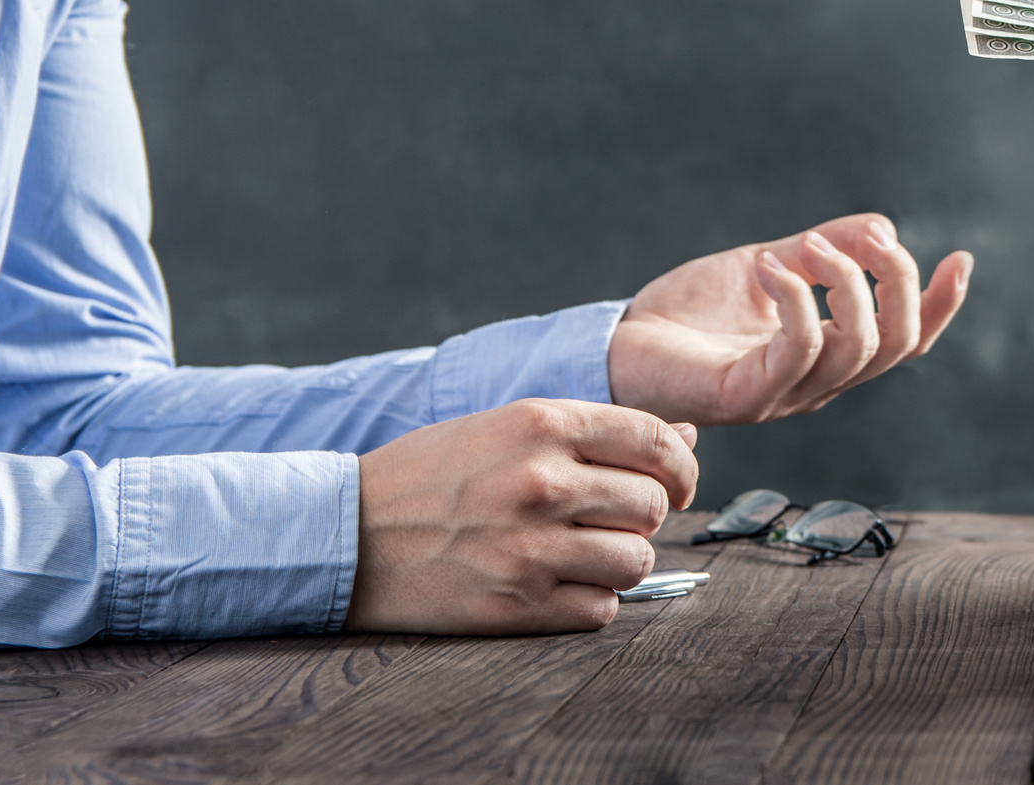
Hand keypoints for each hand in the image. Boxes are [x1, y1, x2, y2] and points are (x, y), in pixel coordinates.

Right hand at [346, 399, 698, 634]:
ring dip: (621, 559)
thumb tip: (686, 437)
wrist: (348, 534)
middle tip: (611, 517)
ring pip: (637, 559)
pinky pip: (601, 609)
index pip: (656, 441)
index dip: (681, 465)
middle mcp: (542, 482)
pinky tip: (559, 583)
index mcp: (542, 424)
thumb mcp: (508, 425)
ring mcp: (530, 548)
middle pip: (654, 504)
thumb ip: (599, 430)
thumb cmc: (432, 474)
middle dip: (644, 513)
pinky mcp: (517, 605)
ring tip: (584, 551)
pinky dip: (591, 601)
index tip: (677, 481)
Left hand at [608, 213, 974, 425]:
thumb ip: (823, 249)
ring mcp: (784, 394)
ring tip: (806, 244)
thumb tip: (883, 227)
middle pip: (895, 345)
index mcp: (829, 354)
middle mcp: (817, 382)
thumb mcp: (769, 265)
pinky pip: (798, 352)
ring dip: (845, 282)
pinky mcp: (747, 396)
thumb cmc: (689, 315)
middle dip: (900, 283)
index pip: (905, 341)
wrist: (617, 345)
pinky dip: (796, 299)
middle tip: (871, 238)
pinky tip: (771, 266)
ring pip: (856, 349)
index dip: (941, 306)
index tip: (961, 258)